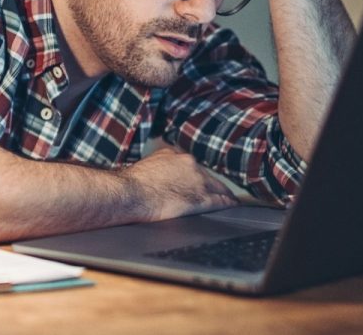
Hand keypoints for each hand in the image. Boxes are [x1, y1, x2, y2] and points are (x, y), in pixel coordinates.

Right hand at [121, 144, 238, 221]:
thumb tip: (159, 178)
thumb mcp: (145, 168)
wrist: (129, 194)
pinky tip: (232, 206)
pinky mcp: (202, 198)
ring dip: (223, 194)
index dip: (197, 177)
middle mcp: (188, 164)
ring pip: (218, 187)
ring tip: (229, 201)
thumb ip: (158, 169)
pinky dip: (228, 203)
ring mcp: (197, 181)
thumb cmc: (131, 186)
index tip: (199, 183)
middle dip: (211, 185)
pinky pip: (221, 201)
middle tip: (217, 194)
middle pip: (208, 176)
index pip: (191, 166)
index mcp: (173, 156)